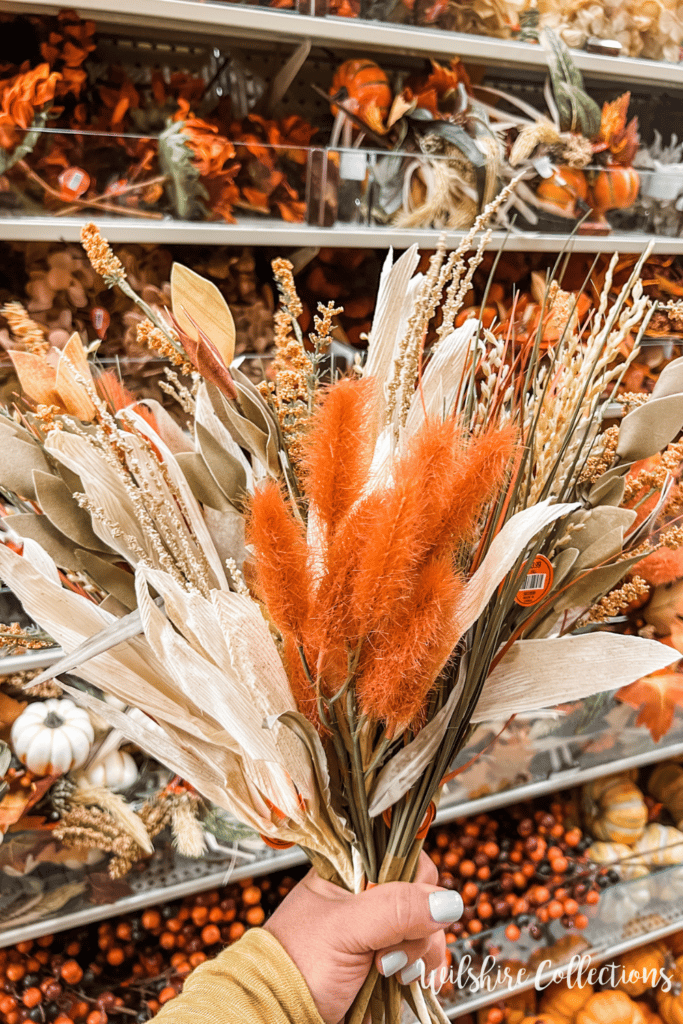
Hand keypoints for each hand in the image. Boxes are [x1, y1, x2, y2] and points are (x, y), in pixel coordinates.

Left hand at [263, 852, 462, 1023]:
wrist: (278, 1014)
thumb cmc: (297, 964)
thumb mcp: (347, 929)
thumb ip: (395, 909)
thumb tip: (449, 901)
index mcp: (349, 871)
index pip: (400, 855)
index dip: (416, 880)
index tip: (415, 907)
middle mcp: (365, 896)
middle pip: (420, 894)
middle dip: (419, 925)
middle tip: (393, 952)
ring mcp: (376, 929)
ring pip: (424, 927)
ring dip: (420, 953)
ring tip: (393, 973)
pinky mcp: (385, 959)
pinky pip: (420, 955)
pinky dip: (423, 968)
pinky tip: (411, 980)